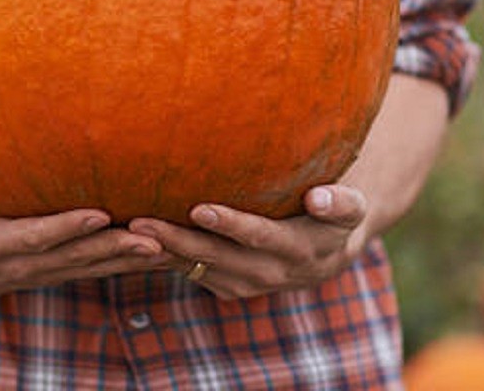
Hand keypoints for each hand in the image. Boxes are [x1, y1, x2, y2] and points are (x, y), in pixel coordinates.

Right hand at [0, 167, 166, 303]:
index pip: (36, 237)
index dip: (66, 228)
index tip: (99, 214)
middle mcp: (24, 266)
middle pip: (76, 258)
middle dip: (116, 249)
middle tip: (155, 238)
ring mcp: (45, 273)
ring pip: (93, 268)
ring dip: (131, 260)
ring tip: (172, 248)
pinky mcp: (59, 272)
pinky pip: (97, 270)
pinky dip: (129, 264)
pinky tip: (164, 254)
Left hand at [128, 183, 369, 299]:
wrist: (330, 250)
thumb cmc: (335, 212)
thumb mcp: (351, 205)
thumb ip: (339, 202)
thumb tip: (319, 198)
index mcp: (301, 250)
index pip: (261, 237)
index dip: (232, 225)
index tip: (200, 207)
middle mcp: (273, 273)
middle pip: (220, 258)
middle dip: (181, 240)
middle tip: (144, 220)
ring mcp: (249, 284)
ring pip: (202, 270)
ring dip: (167, 252)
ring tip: (133, 228)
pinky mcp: (230, 286)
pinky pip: (195, 274)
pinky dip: (168, 259)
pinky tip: (141, 239)